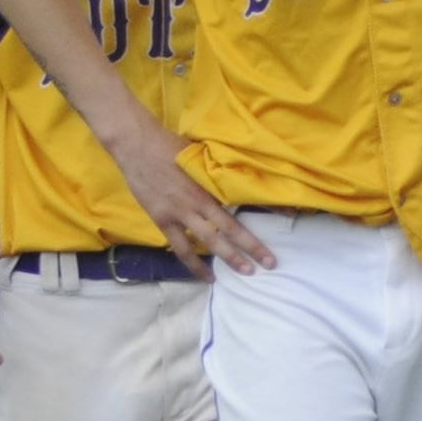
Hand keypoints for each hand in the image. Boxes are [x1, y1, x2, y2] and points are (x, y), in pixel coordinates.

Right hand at [108, 118, 274, 277]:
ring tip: (242, 273)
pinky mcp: (161, 220)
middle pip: (228, 232)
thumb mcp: (203, 156)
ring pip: (205, 243)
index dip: (260, 224)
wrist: (137, 146)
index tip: (283, 228)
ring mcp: (178, 214)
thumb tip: (244, 177)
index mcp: (210, 188)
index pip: (241, 210)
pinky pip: (180, 247)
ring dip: (225, 259)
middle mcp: (197, 204)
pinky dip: (192, 262)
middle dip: (249, 250)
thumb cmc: (173, 146)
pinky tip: (204, 274)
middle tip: (269, 264)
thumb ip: (220, 171)